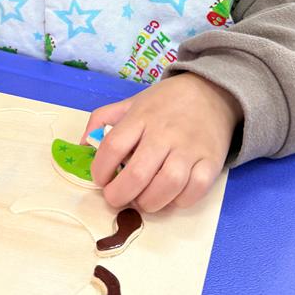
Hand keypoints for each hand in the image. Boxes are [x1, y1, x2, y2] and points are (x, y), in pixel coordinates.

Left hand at [83, 74, 241, 212]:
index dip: (100, 169)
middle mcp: (165, 133)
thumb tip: (82, 145)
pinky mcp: (211, 161)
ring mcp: (190, 148)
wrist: (212, 92)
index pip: (113, 146)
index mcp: (141, 117)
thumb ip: (102, 120)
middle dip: (119, 195)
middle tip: (116, 198)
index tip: (100, 179)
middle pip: (138, 174)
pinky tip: (169, 197)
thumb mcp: (131, 102)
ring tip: (141, 200)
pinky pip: (195, 190)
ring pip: (167, 185)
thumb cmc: (166, 103)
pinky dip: (179, 201)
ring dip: (148, 202)